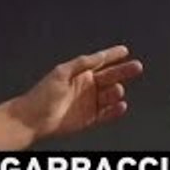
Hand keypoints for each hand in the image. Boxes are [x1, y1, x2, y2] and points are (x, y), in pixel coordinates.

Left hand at [10, 45, 143, 140]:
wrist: (34, 119)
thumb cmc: (42, 94)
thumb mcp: (61, 73)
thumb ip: (80, 64)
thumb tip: (98, 56)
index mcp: (79, 73)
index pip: (99, 62)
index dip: (112, 55)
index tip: (124, 50)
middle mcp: (86, 86)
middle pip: (110, 76)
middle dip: (123, 71)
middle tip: (136, 66)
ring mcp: (89, 102)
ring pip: (110, 95)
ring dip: (116, 92)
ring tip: (117, 90)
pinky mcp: (90, 118)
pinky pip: (107, 113)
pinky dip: (115, 111)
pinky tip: (121, 106)